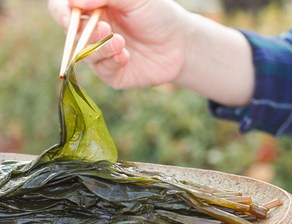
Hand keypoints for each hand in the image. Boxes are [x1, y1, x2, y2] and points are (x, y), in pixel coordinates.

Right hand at [48, 0, 189, 88]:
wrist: (179, 45)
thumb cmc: (158, 15)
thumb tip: (74, 2)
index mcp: (96, 10)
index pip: (64, 9)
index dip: (62, 12)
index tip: (70, 13)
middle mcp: (95, 32)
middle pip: (71, 33)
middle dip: (84, 32)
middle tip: (104, 28)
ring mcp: (103, 54)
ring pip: (85, 54)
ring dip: (100, 48)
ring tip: (121, 42)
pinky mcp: (112, 73)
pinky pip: (102, 70)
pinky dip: (112, 62)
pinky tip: (126, 56)